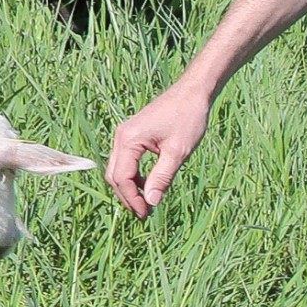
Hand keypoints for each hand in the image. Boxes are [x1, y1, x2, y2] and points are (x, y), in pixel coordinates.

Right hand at [106, 77, 213, 215]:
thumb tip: (152, 202)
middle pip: (114, 176)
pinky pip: (126, 161)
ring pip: (118, 169)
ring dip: (130, 188)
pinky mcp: (133, 136)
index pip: (121, 178)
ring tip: (148, 203)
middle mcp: (121, 137)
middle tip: (145, 213)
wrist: (192, 93)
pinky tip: (148, 186)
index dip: (132, 199)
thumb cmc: (187, 118)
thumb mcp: (177, 152)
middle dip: (128, 196)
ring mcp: (125, 135)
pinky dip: (134, 176)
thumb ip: (162, 178)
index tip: (146, 214)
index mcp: (128, 139)